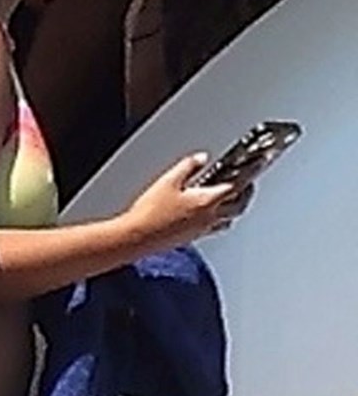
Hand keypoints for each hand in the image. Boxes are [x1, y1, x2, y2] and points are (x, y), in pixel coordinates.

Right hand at [123, 153, 250, 252]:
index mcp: (207, 201)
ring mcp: (202, 230)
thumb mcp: (168, 180)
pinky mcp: (193, 237)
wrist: (137, 237)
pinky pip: (215, 228)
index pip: (236, 186)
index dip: (249, 175)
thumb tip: (201, 158)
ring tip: (233, 200)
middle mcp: (209, 217)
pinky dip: (220, 219)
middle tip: (248, 184)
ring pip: (229, 219)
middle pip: (239, 206)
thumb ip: (188, 167)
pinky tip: (210, 215)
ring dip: (235, 208)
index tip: (257, 167)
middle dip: (246, 194)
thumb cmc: (150, 212)